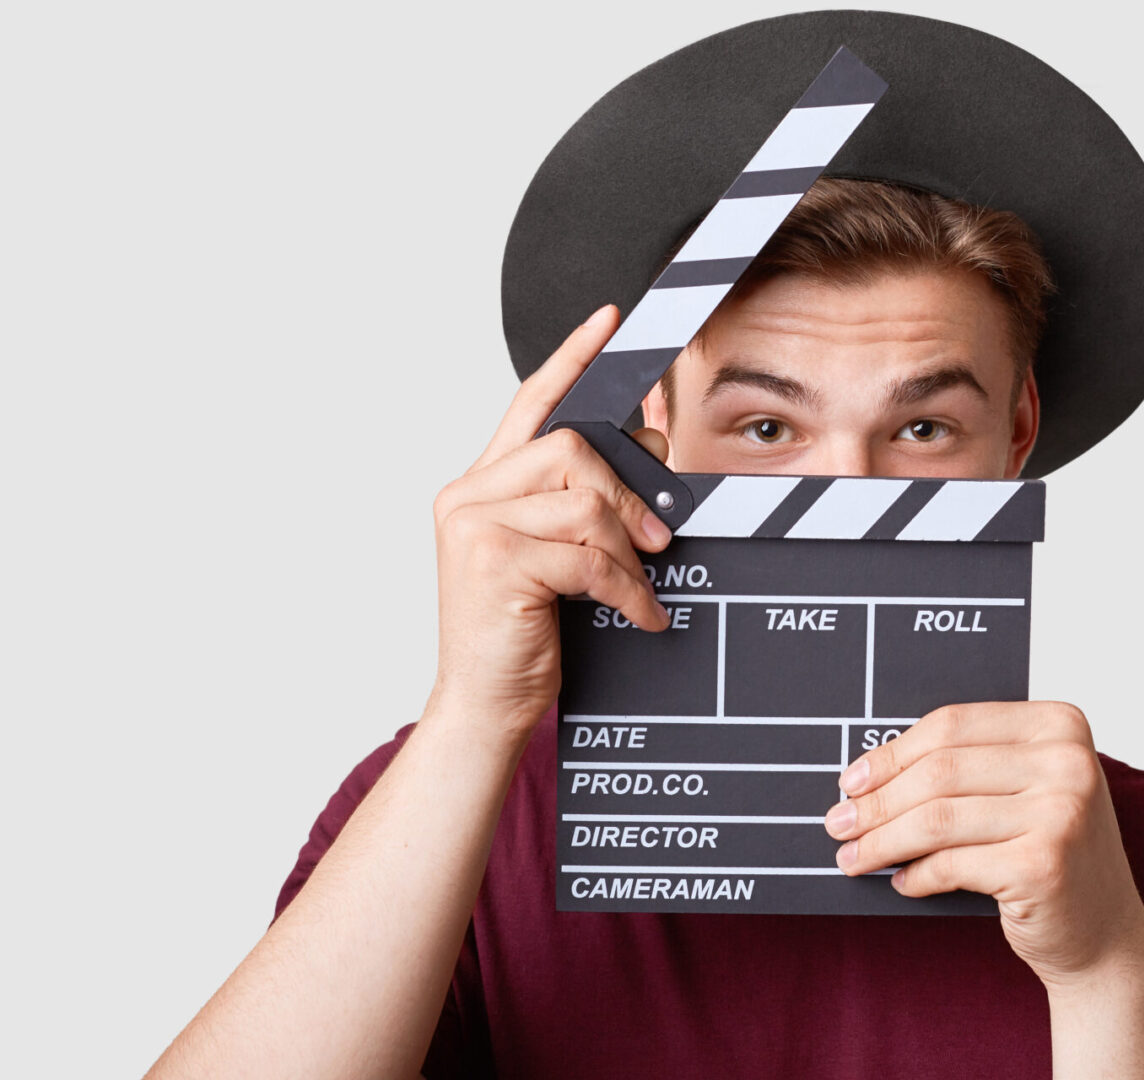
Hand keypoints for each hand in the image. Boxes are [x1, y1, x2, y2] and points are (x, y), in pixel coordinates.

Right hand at [428, 304, 672, 741]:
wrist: (486, 705)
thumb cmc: (525, 631)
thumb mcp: (562, 554)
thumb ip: (588, 501)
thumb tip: (652, 447)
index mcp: (483, 485)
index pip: (532, 404)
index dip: (572, 359)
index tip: (610, 322)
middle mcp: (469, 495)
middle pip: (573, 448)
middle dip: (629, 491)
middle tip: (658, 536)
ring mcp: (474, 527)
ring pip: (586, 501)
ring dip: (627, 550)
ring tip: (637, 587)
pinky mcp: (493, 563)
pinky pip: (589, 556)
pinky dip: (626, 589)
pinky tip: (637, 614)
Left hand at [824, 701, 1143, 990]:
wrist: (1105, 936)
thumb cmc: (1049, 856)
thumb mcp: (1021, 792)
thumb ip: (966, 767)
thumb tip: (869, 772)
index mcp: (1060, 724)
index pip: (952, 725)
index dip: (892, 753)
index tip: (852, 780)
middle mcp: (1068, 761)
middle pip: (940, 770)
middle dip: (878, 801)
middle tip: (840, 822)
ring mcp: (1061, 813)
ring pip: (937, 818)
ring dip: (883, 841)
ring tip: (854, 857)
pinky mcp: (1043, 865)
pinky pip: (951, 864)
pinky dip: (917, 875)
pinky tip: (902, 882)